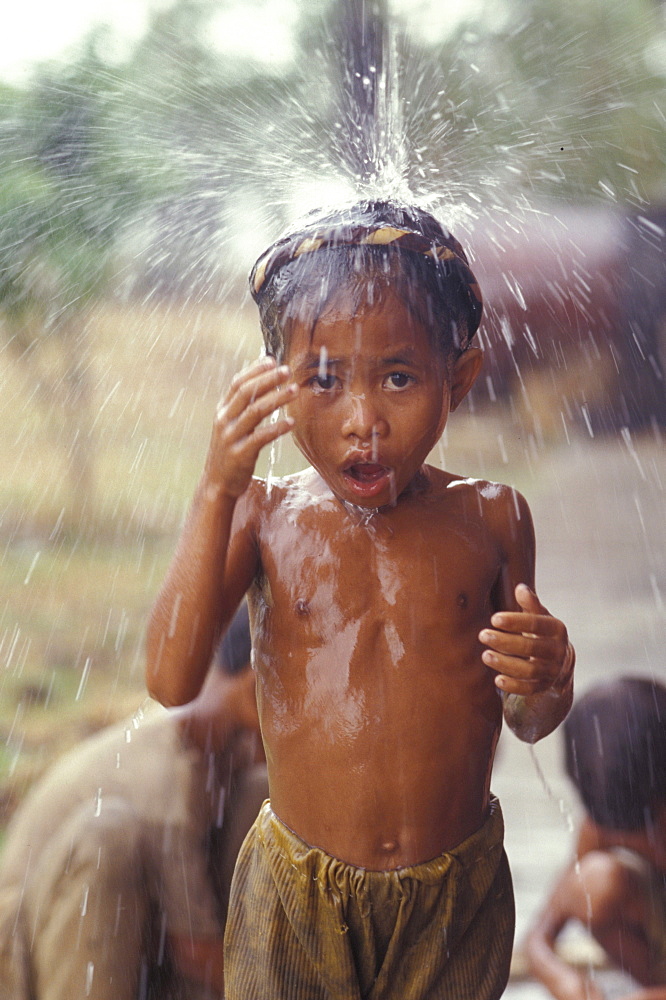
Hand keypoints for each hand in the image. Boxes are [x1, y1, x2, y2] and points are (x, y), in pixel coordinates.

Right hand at [206, 357, 297, 497]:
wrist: (217, 483)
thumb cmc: (230, 452)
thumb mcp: (231, 426)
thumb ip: (242, 408)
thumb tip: (261, 385)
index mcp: (222, 411)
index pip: (237, 383)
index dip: (254, 370)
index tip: (272, 361)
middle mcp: (224, 421)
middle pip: (246, 393)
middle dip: (268, 379)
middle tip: (287, 371)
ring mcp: (230, 437)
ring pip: (255, 412)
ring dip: (276, 399)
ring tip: (294, 390)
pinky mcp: (240, 454)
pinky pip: (260, 437)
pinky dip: (277, 428)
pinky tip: (291, 422)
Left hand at [479, 583, 573, 695]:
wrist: (560, 661)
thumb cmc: (542, 632)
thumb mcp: (541, 616)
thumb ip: (530, 604)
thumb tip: (520, 588)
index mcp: (556, 629)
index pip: (537, 624)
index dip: (516, 621)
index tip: (494, 619)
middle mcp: (557, 651)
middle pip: (531, 648)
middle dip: (505, 642)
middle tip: (483, 635)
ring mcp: (551, 671)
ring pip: (529, 670)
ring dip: (506, 664)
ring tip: (485, 656)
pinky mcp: (544, 686)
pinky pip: (529, 689)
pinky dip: (514, 686)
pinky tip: (497, 679)